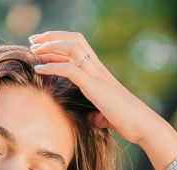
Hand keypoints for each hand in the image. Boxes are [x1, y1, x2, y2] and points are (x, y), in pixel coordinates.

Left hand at [29, 31, 164, 144]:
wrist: (143, 125)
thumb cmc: (128, 122)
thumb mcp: (106, 115)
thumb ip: (96, 114)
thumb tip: (89, 118)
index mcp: (100, 72)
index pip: (78, 45)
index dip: (59, 41)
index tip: (42, 46)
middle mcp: (98, 68)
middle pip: (73, 39)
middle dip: (52, 36)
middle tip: (33, 40)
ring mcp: (97, 75)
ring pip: (71, 48)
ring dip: (50, 46)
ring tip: (34, 49)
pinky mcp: (95, 86)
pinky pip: (69, 70)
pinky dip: (52, 67)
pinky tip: (38, 69)